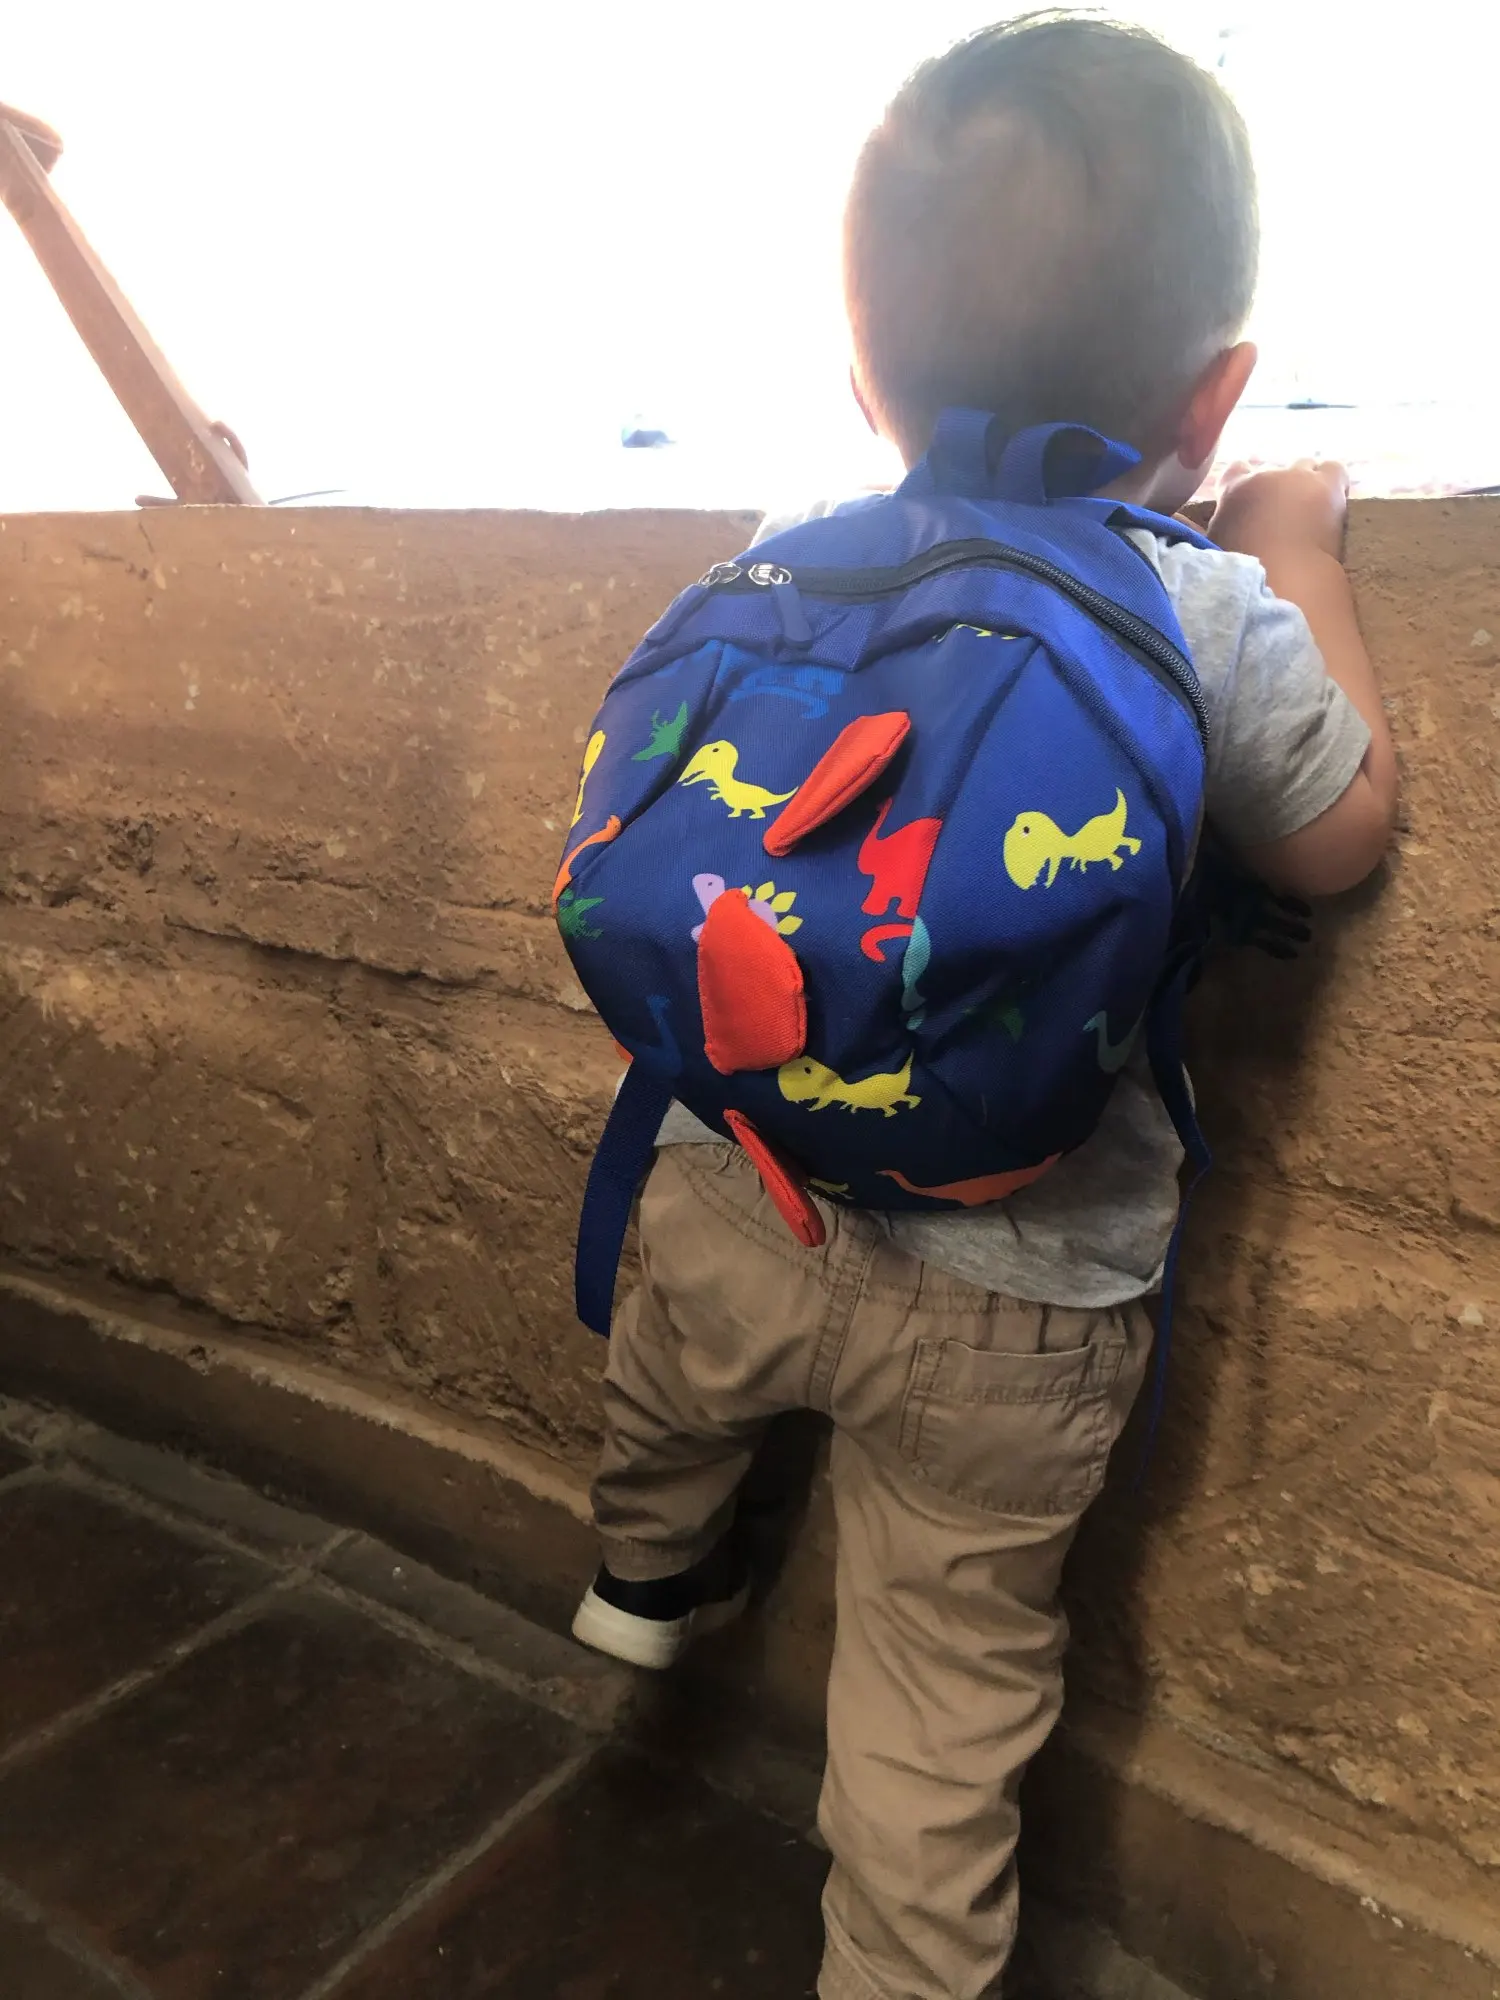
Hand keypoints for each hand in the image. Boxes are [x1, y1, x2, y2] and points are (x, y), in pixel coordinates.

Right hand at [1208, 459, 1349, 561]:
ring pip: (1305, 465)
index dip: (1244, 481)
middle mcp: (1265, 476)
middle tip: (1284, 512)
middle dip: (1279, 486)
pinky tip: (1333, 502)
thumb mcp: (1220, 547)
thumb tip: (1233, 527)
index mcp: (1233, 489)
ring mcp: (1297, 477)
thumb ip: (1226, 528)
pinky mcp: (1328, 484)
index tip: (1250, 499)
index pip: (1236, 471)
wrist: (1282, 578)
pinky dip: (1333, 482)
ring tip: (1311, 507)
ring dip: (1307, 482)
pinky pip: (1334, 470)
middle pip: (1275, 469)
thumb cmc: (1245, 570)